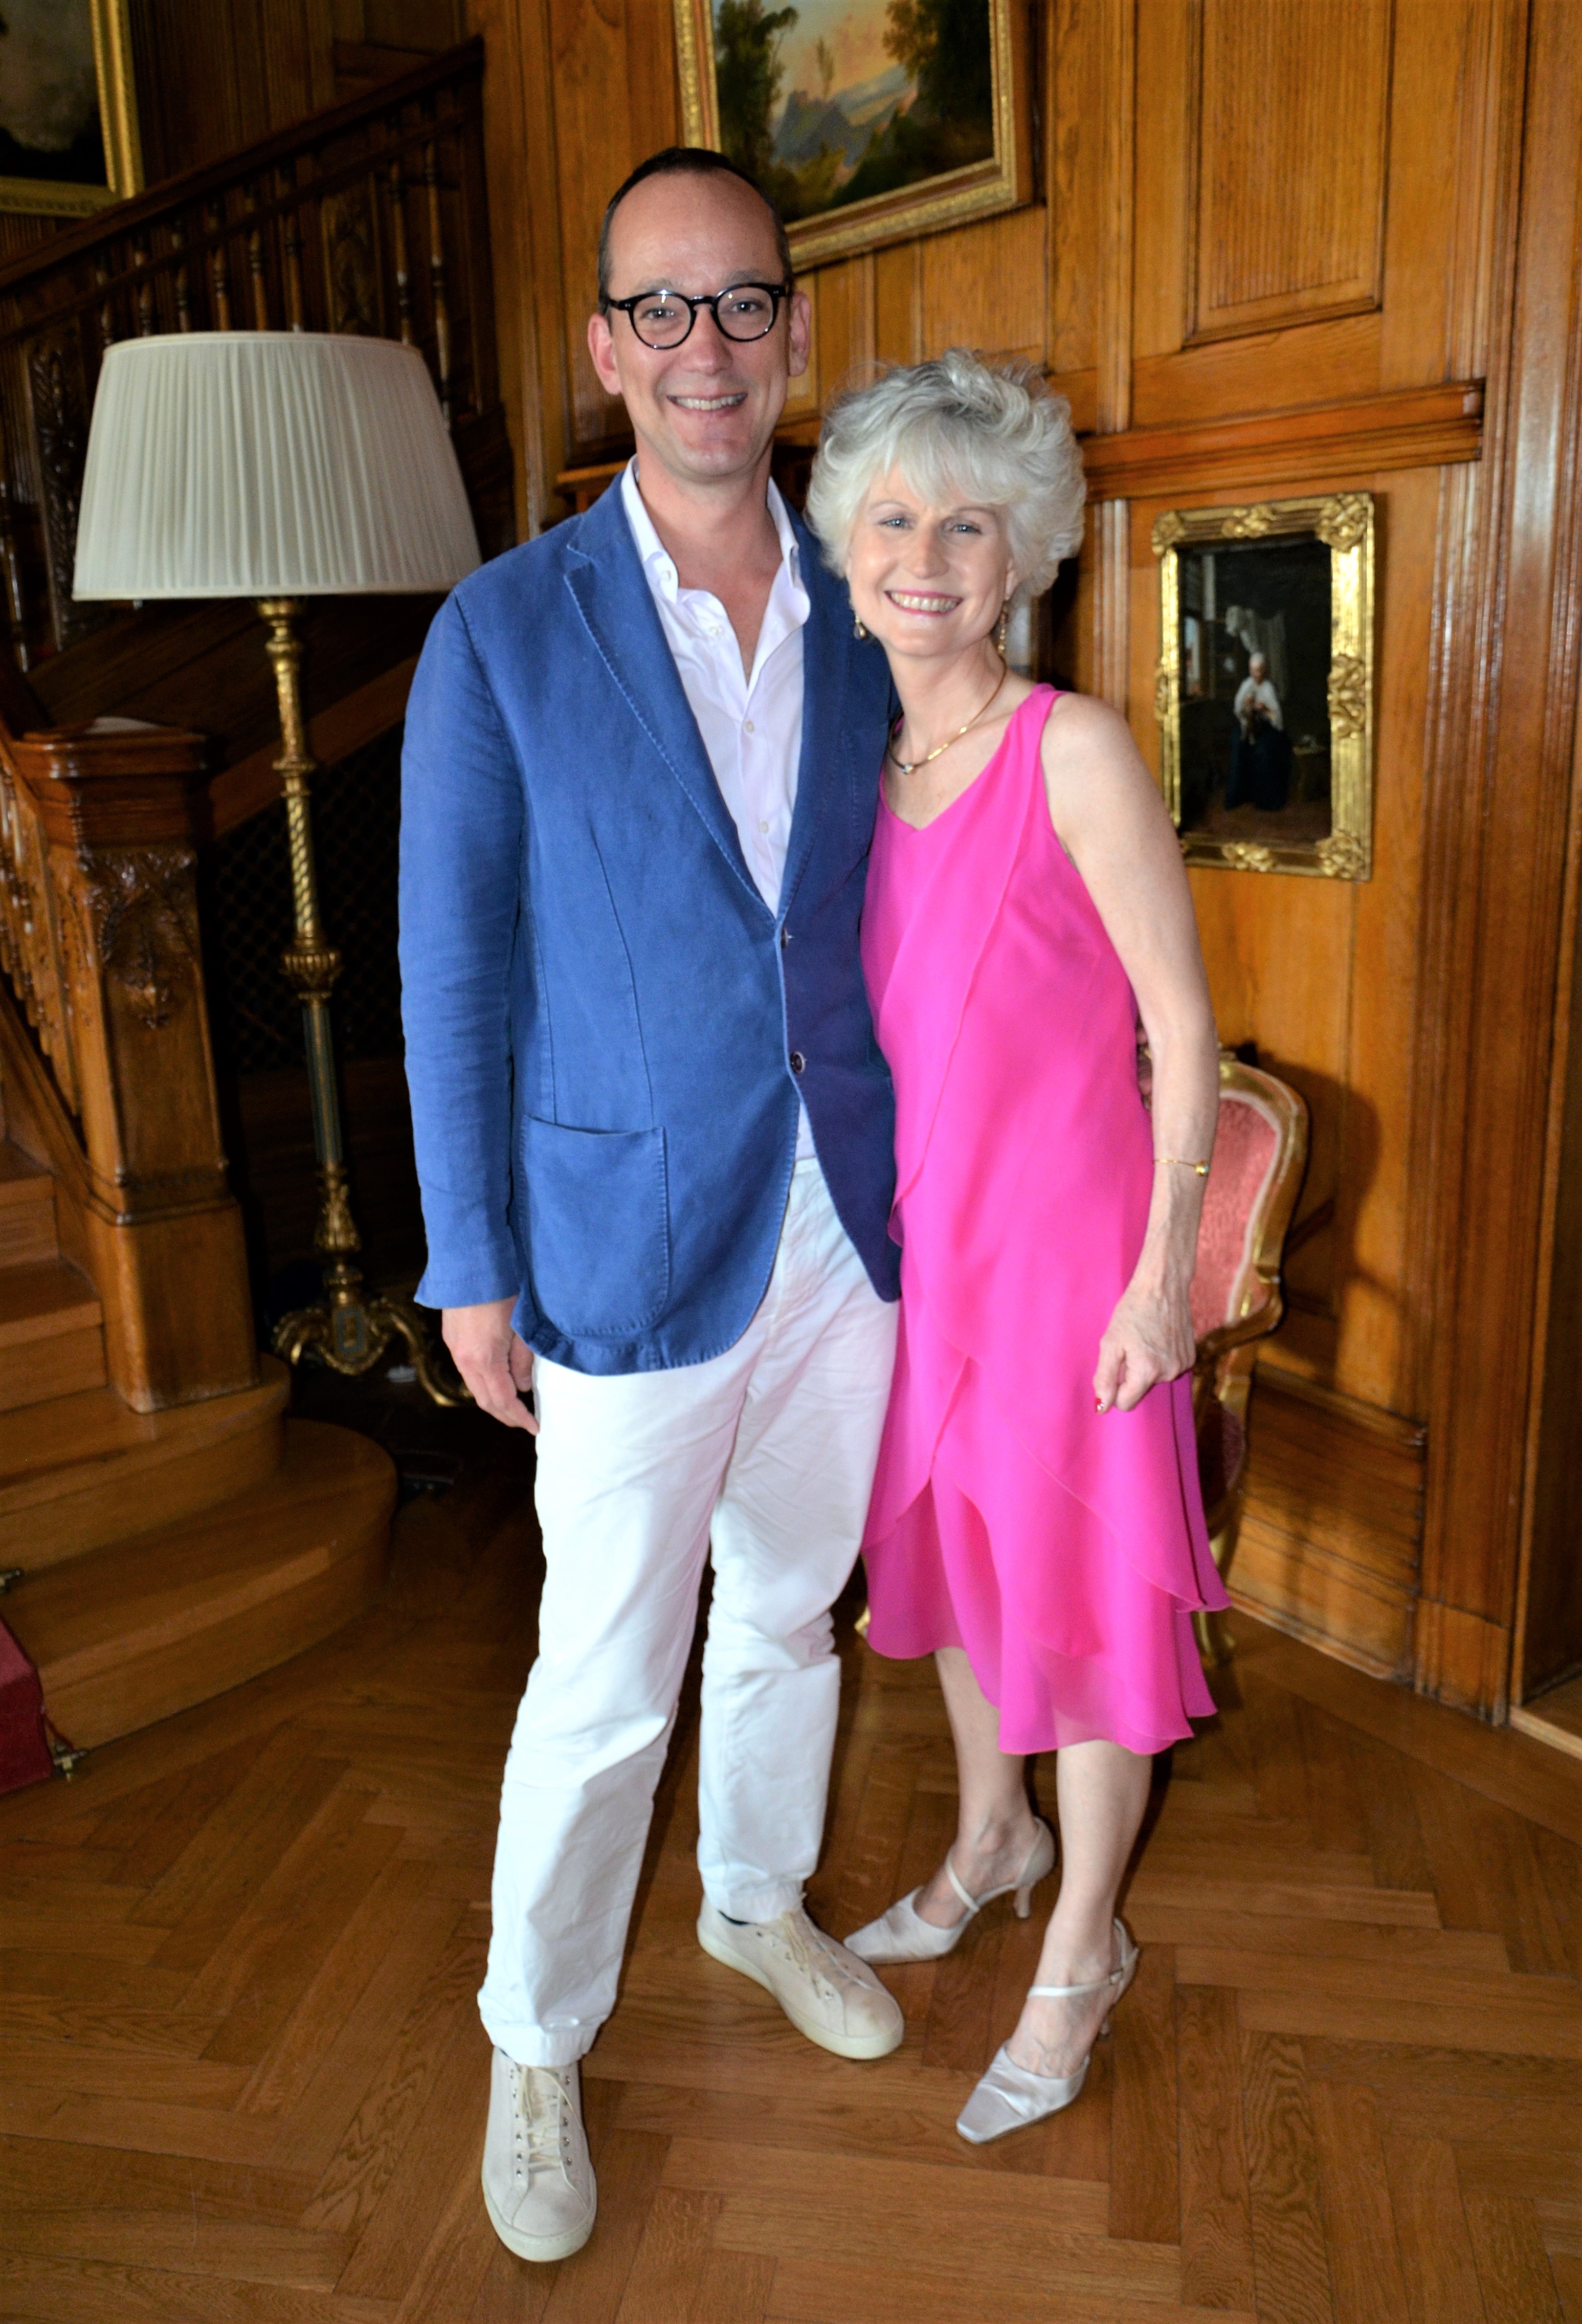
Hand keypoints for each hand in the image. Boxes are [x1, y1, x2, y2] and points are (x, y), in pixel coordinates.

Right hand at [443, 1296, 537, 1431]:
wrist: (471, 1264)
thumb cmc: (503, 1291)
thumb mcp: (523, 1327)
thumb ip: (523, 1361)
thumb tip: (523, 1387)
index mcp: (485, 1359)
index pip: (503, 1400)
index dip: (519, 1417)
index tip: (535, 1426)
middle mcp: (465, 1359)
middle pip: (485, 1400)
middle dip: (506, 1415)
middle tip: (525, 1422)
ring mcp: (455, 1349)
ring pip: (474, 1387)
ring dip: (493, 1401)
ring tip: (514, 1406)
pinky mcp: (452, 1338)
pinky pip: (467, 1371)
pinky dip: (483, 1384)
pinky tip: (497, 1382)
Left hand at [1094, 1278, 1195, 1413]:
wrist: (1163, 1286)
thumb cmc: (1132, 1311)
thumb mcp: (1110, 1343)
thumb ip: (1105, 1378)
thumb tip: (1101, 1407)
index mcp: (1146, 1371)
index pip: (1126, 1403)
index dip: (1114, 1390)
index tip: (1113, 1369)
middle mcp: (1168, 1373)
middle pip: (1140, 1390)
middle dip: (1131, 1375)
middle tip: (1129, 1347)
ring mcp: (1182, 1365)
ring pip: (1154, 1379)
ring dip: (1146, 1366)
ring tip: (1144, 1340)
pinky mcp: (1191, 1357)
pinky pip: (1168, 1369)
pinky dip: (1160, 1359)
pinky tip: (1158, 1339)